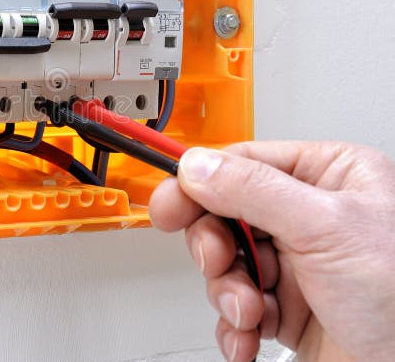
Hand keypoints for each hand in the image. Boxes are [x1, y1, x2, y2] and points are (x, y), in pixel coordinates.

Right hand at [149, 142, 394, 361]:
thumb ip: (254, 191)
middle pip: (227, 214)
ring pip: (228, 263)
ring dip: (228, 293)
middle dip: (217, 248)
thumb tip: (198, 167)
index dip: (200, 183)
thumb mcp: (327, 229)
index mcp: (331, 178)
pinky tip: (248, 337)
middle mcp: (312, 218)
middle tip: (216, 263)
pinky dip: (235, 325)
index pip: (245, 163)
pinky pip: (237, 305)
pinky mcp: (289, 309)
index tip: (167, 203)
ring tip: (249, 312)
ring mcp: (299, 266)